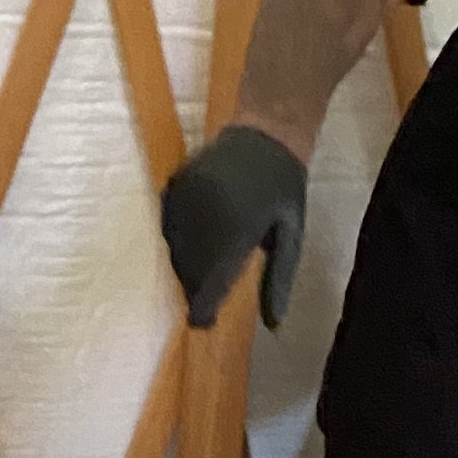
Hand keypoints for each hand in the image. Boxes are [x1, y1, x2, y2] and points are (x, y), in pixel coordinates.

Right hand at [161, 125, 307, 329]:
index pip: (208, 284)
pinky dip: (178, 242)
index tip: (204, 322)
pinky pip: (167, 227)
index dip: (203, 309)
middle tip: (206, 300)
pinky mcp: (173, 186)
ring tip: (202, 272)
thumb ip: (279, 280)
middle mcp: (204, 214)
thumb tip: (274, 325)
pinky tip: (195, 243)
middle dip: (195, 288)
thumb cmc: (283, 187)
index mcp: (235, 229)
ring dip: (185, 268)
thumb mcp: (291, 235)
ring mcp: (185, 198)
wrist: (264, 131)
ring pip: (174, 251)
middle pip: (187, 271)